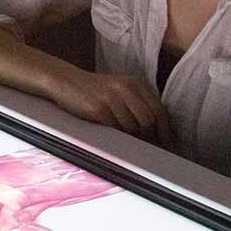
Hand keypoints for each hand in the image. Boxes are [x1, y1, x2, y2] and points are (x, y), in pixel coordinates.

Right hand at [49, 69, 173, 144]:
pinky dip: (117, 137)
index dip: (164, 130)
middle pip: (148, 120)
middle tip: (148, 149)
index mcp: (136, 84)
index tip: (165, 144)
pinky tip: (114, 138)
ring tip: (129, 144)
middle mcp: (126, 89)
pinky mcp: (98, 109)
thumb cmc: (94, 90)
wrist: (65, 81)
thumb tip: (157, 131)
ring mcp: (112, 98)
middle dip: (149, 138)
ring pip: (133, 127)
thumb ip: (138, 103)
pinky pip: (115, 129)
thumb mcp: (120, 89)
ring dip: (132, 139)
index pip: (159, 111)